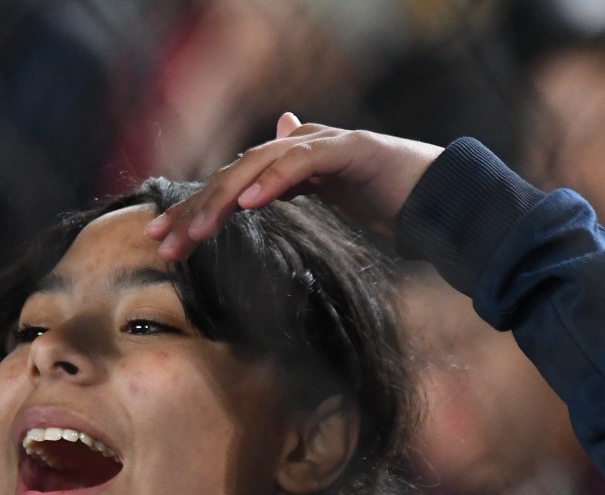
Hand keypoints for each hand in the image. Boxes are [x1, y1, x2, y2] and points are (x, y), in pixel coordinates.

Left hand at [148, 115, 441, 260]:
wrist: (443, 197)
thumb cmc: (389, 204)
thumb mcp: (330, 203)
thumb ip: (294, 188)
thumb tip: (262, 172)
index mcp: (292, 162)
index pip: (232, 183)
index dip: (194, 208)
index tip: (161, 239)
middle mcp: (302, 145)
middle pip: (236, 173)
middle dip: (196, 207)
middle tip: (165, 241)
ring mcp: (327, 144)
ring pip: (260, 165)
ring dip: (224, 198)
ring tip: (198, 230)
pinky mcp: (352, 151)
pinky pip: (304, 164)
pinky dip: (274, 181)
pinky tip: (249, 202)